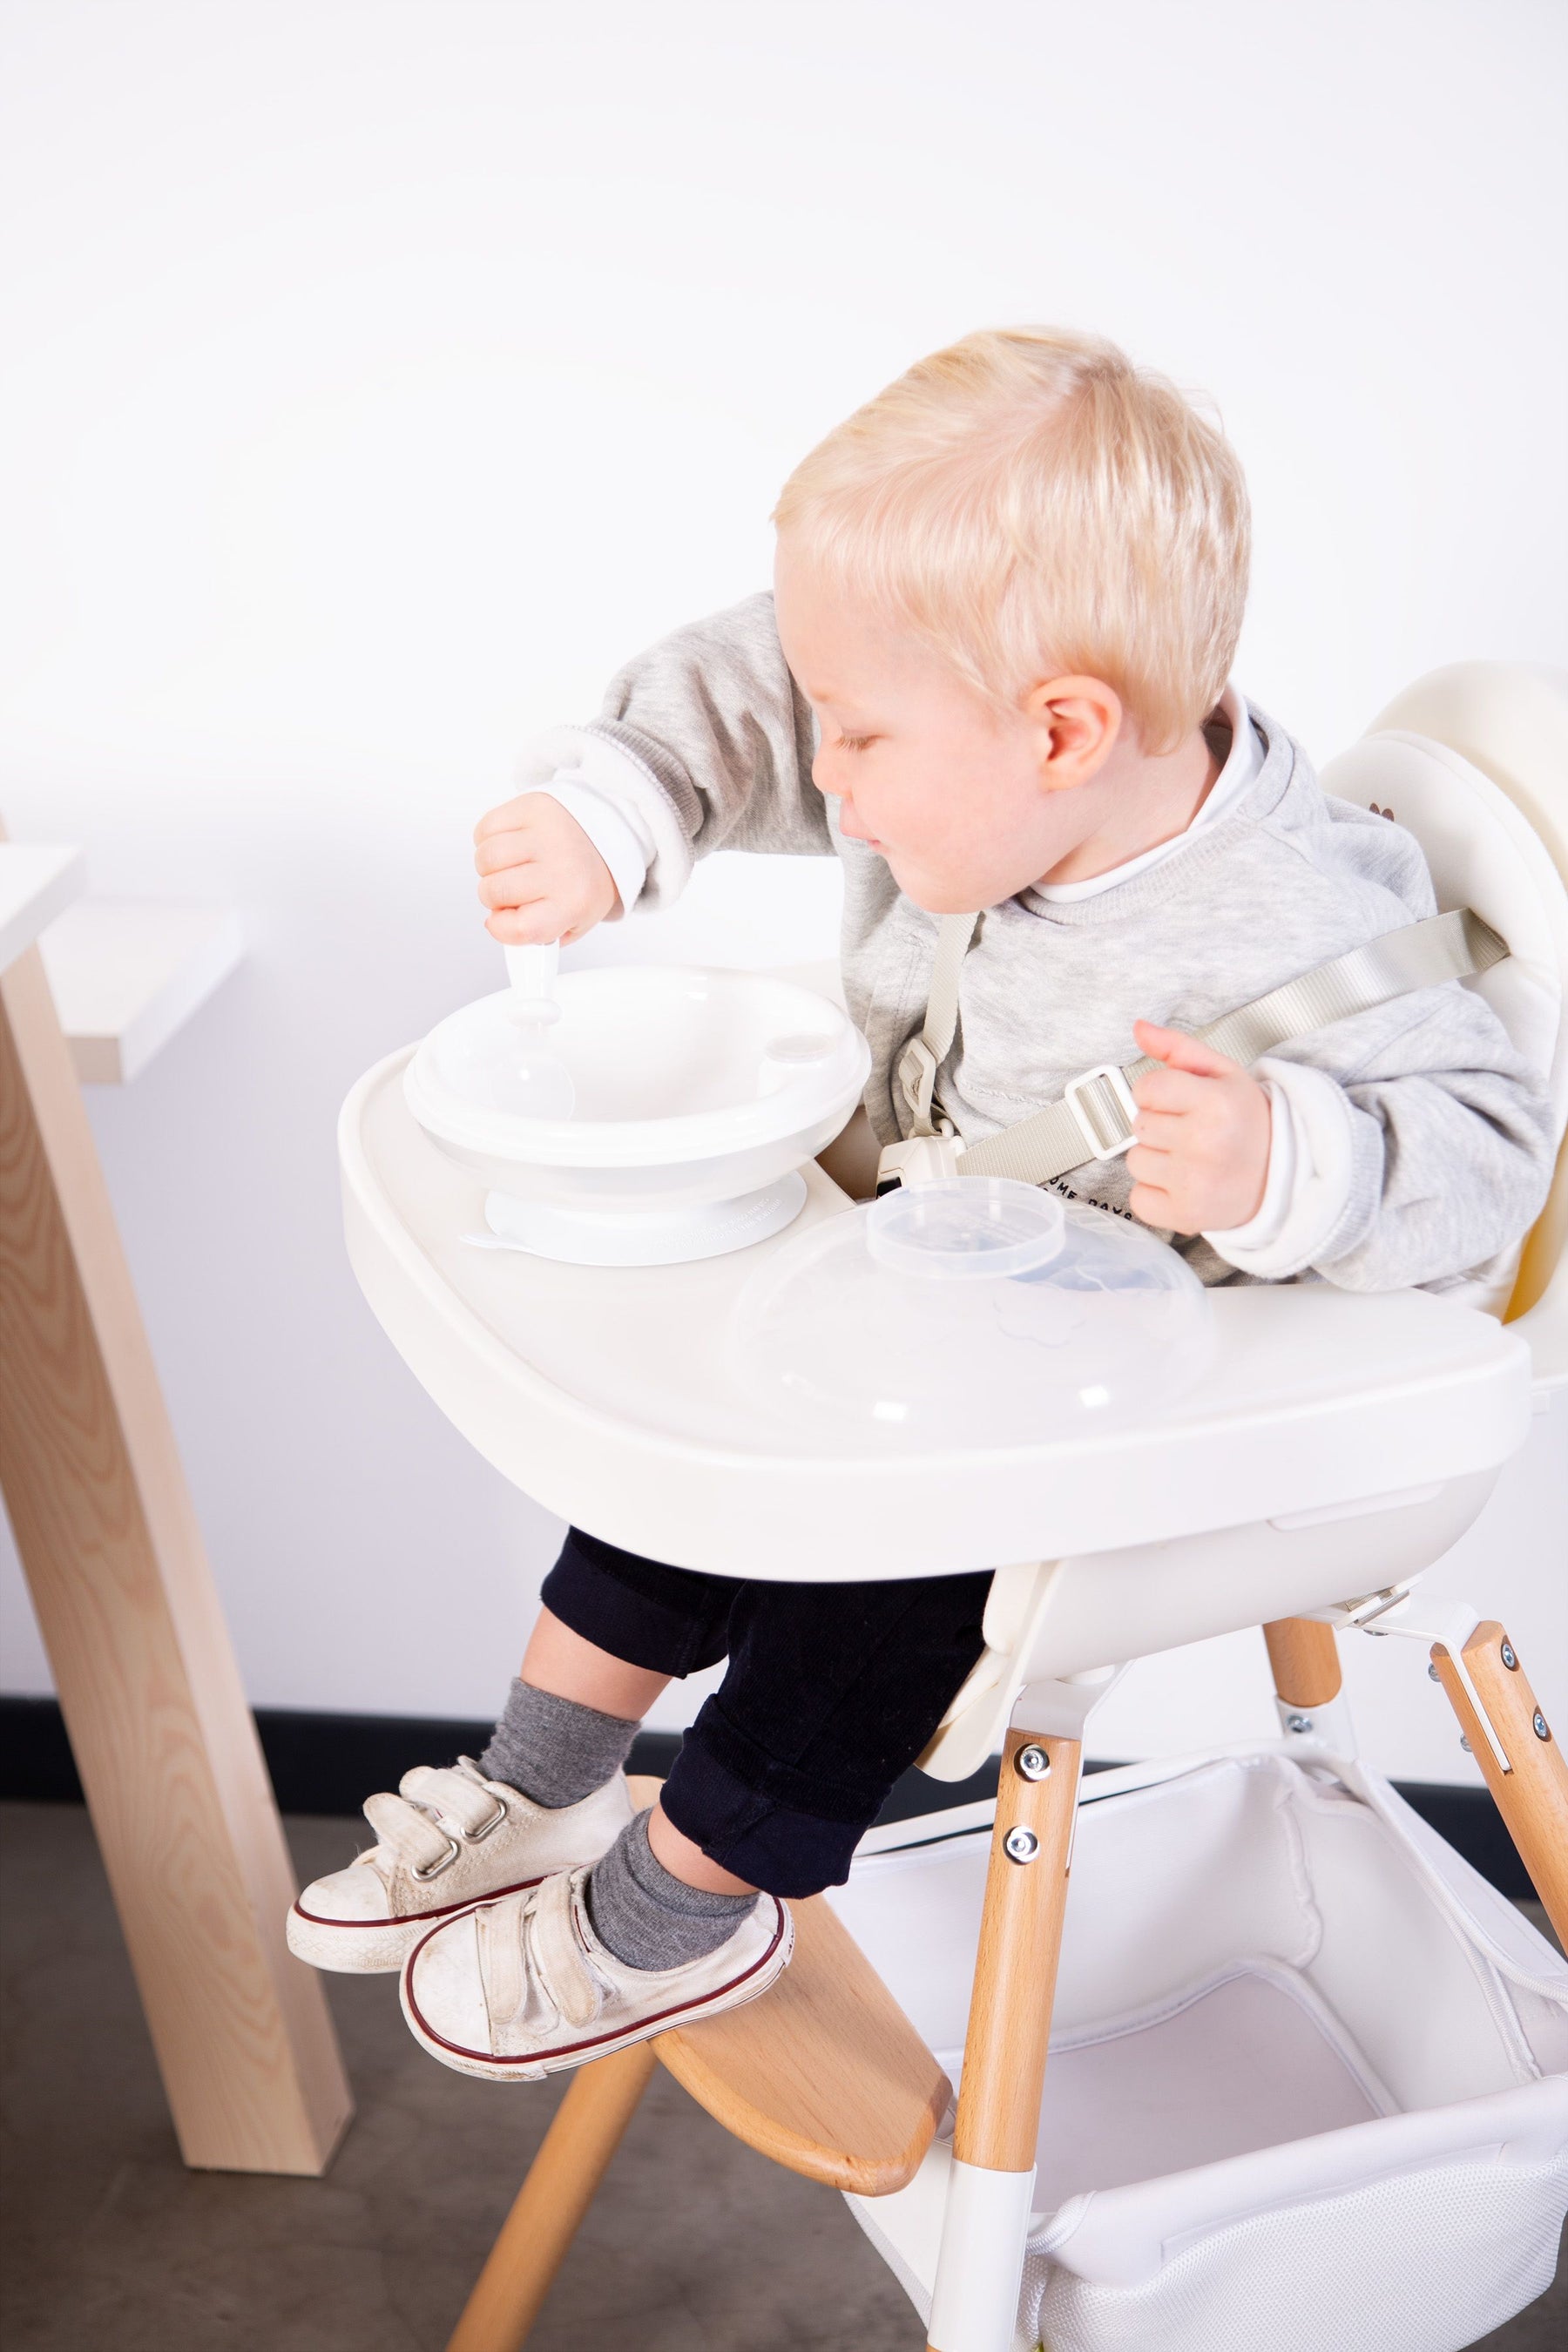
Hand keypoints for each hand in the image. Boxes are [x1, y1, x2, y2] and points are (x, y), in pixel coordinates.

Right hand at [473, 792, 618, 945]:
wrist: (609, 834)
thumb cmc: (586, 879)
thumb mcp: (577, 921)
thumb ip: (541, 937)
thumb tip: (505, 941)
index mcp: (573, 901)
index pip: (519, 928)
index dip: (502, 927)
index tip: (504, 921)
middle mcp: (560, 866)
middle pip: (493, 891)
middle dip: (495, 895)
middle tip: (515, 889)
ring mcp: (545, 833)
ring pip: (484, 859)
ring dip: (490, 867)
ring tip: (513, 865)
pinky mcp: (532, 807)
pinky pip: (485, 829)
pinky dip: (489, 838)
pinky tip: (512, 843)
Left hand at [1125, 1021, 1271, 1234]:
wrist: (1282, 1178)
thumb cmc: (1248, 1124)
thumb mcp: (1223, 1074)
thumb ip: (1178, 1048)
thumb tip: (1139, 1028)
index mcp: (1215, 1103)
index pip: (1146, 1088)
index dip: (1159, 1093)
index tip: (1183, 1102)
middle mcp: (1204, 1143)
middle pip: (1139, 1124)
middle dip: (1160, 1125)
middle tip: (1193, 1132)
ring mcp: (1193, 1182)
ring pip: (1135, 1161)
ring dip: (1157, 1159)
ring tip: (1191, 1158)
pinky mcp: (1185, 1215)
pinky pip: (1138, 1199)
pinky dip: (1155, 1194)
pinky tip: (1184, 1184)